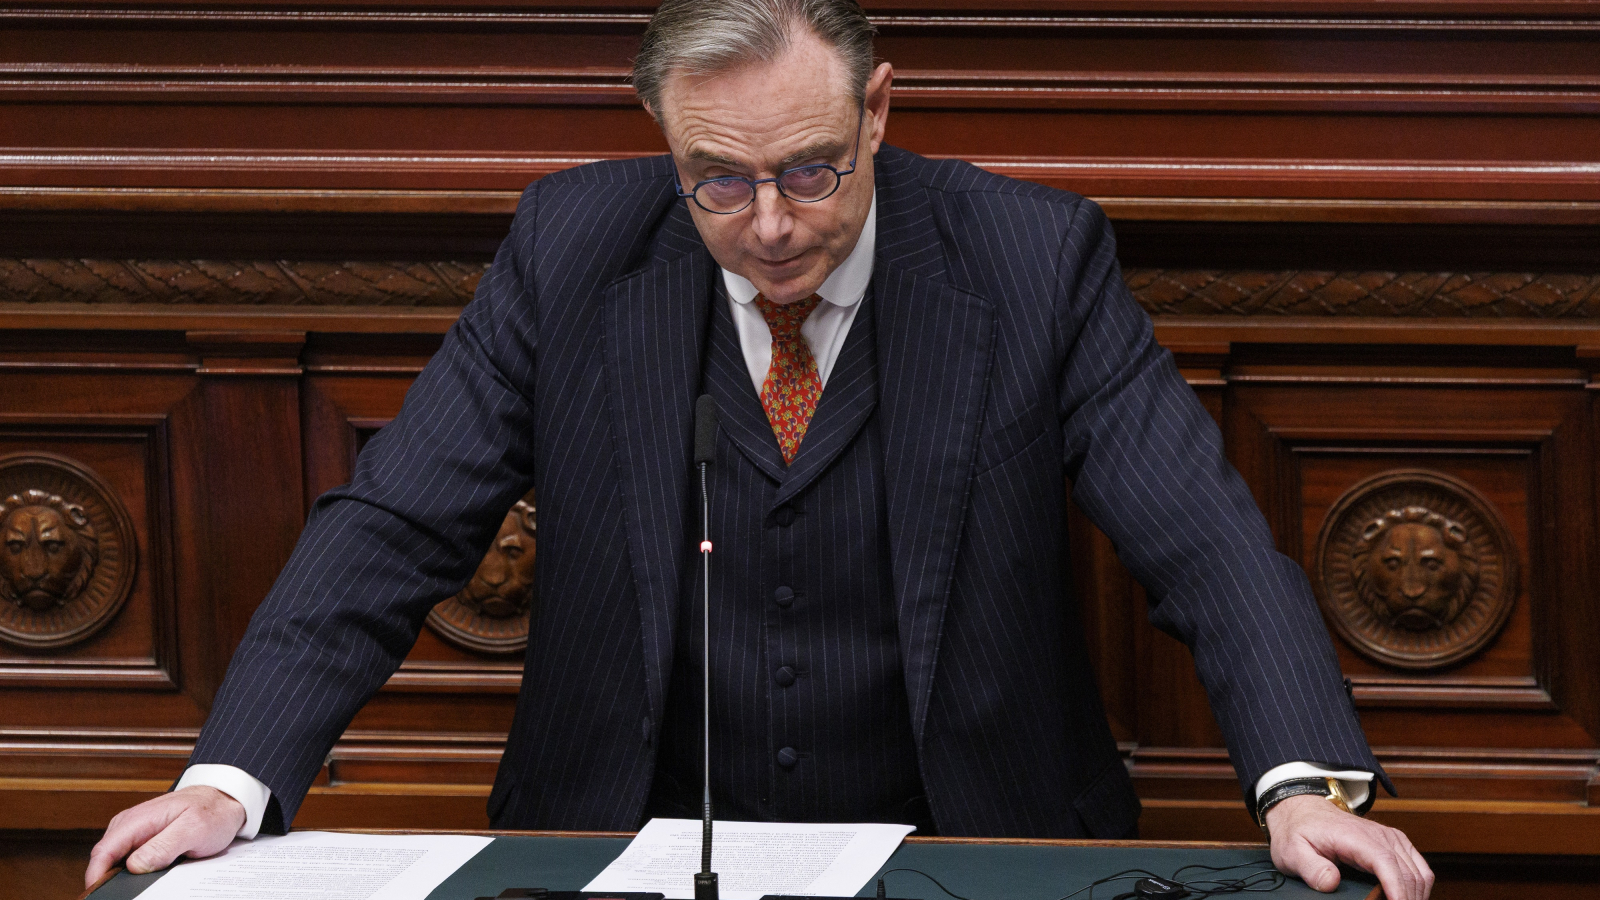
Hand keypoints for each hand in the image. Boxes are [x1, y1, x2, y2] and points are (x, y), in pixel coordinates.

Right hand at [85, 785, 245, 888]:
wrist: (225, 800)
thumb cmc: (212, 812)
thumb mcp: (193, 829)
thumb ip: (163, 846)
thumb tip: (133, 865)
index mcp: (136, 820)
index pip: (103, 852)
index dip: (96, 877)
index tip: (100, 895)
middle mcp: (129, 825)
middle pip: (106, 860)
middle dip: (110, 880)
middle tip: (128, 894)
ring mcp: (134, 833)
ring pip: (117, 862)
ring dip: (123, 877)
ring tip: (144, 886)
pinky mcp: (143, 840)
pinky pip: (130, 860)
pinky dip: (134, 872)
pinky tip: (149, 877)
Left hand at [1266, 793, 1432, 899]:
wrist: (1304, 812)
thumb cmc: (1299, 831)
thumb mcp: (1292, 851)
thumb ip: (1310, 867)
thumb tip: (1332, 882)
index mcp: (1355, 837)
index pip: (1386, 863)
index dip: (1397, 890)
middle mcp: (1380, 836)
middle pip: (1408, 872)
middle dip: (1408, 899)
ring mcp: (1390, 839)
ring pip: (1419, 873)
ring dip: (1416, 895)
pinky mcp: (1395, 844)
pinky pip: (1419, 868)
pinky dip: (1417, 887)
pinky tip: (1406, 898)